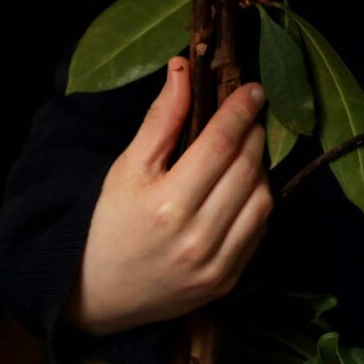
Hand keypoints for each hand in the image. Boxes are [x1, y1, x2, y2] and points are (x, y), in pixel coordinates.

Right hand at [64, 59, 272, 335]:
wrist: (100, 295)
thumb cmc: (112, 224)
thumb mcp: (127, 169)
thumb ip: (159, 120)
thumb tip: (183, 68)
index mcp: (165, 205)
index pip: (220, 145)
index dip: (241, 112)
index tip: (254, 90)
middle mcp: (196, 237)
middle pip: (247, 168)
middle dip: (253, 135)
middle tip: (247, 118)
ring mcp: (217, 263)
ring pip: (263, 197)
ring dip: (260, 168)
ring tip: (242, 153)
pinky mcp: (230, 280)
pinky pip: (262, 228)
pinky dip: (258, 201)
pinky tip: (241, 188)